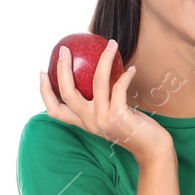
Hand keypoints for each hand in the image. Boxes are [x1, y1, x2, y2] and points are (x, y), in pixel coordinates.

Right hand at [39, 40, 172, 159]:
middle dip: (62, 69)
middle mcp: (90, 122)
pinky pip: (119, 87)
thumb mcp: (111, 118)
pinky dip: (126, 76)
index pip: (55, 110)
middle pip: (67, 93)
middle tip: (64, 50)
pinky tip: (132, 69)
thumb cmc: (134, 130)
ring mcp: (103, 119)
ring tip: (110, 45)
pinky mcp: (119, 116)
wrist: (152, 150)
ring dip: (104, 60)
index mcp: (84, 123)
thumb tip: (98, 75)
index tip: (42, 73)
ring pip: (97, 83)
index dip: (45, 92)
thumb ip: (101, 105)